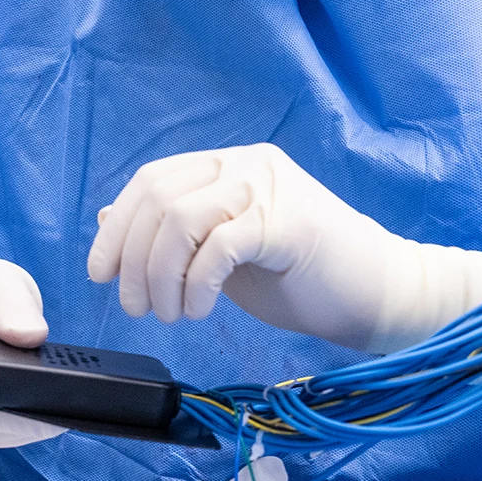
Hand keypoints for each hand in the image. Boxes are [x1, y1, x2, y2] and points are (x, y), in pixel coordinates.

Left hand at [86, 143, 481, 352]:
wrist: (380, 293)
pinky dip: (197, 284)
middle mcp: (246, 165)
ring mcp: (269, 190)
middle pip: (159, 197)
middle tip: (138, 308)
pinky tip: (201, 312)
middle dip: (133, 259)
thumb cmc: (303, 275)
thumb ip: (176, 232)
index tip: (101, 273)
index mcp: (229, 166)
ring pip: (181, 219)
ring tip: (173, 315)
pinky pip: (220, 245)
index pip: (152, 180)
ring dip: (161, 276)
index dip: (117, 226)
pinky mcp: (289, 224)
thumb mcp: (224, 252)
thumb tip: (107, 217)